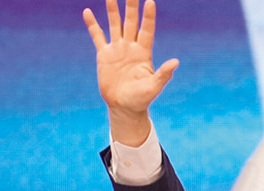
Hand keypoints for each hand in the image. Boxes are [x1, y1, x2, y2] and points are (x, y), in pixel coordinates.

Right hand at [83, 0, 177, 141]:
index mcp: (144, 53)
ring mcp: (117, 49)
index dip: (148, 16)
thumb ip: (163, 74)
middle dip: (131, 7)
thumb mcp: (154, 86)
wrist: (123, 106)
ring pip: (114, 25)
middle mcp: (130, 47)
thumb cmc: (141, 98)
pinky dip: (92, 25)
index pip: (147, 30)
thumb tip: (175, 62)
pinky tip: (88, 12)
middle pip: (131, 22)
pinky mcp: (104, 55)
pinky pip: (97, 36)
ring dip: (113, 11)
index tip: (150, 1)